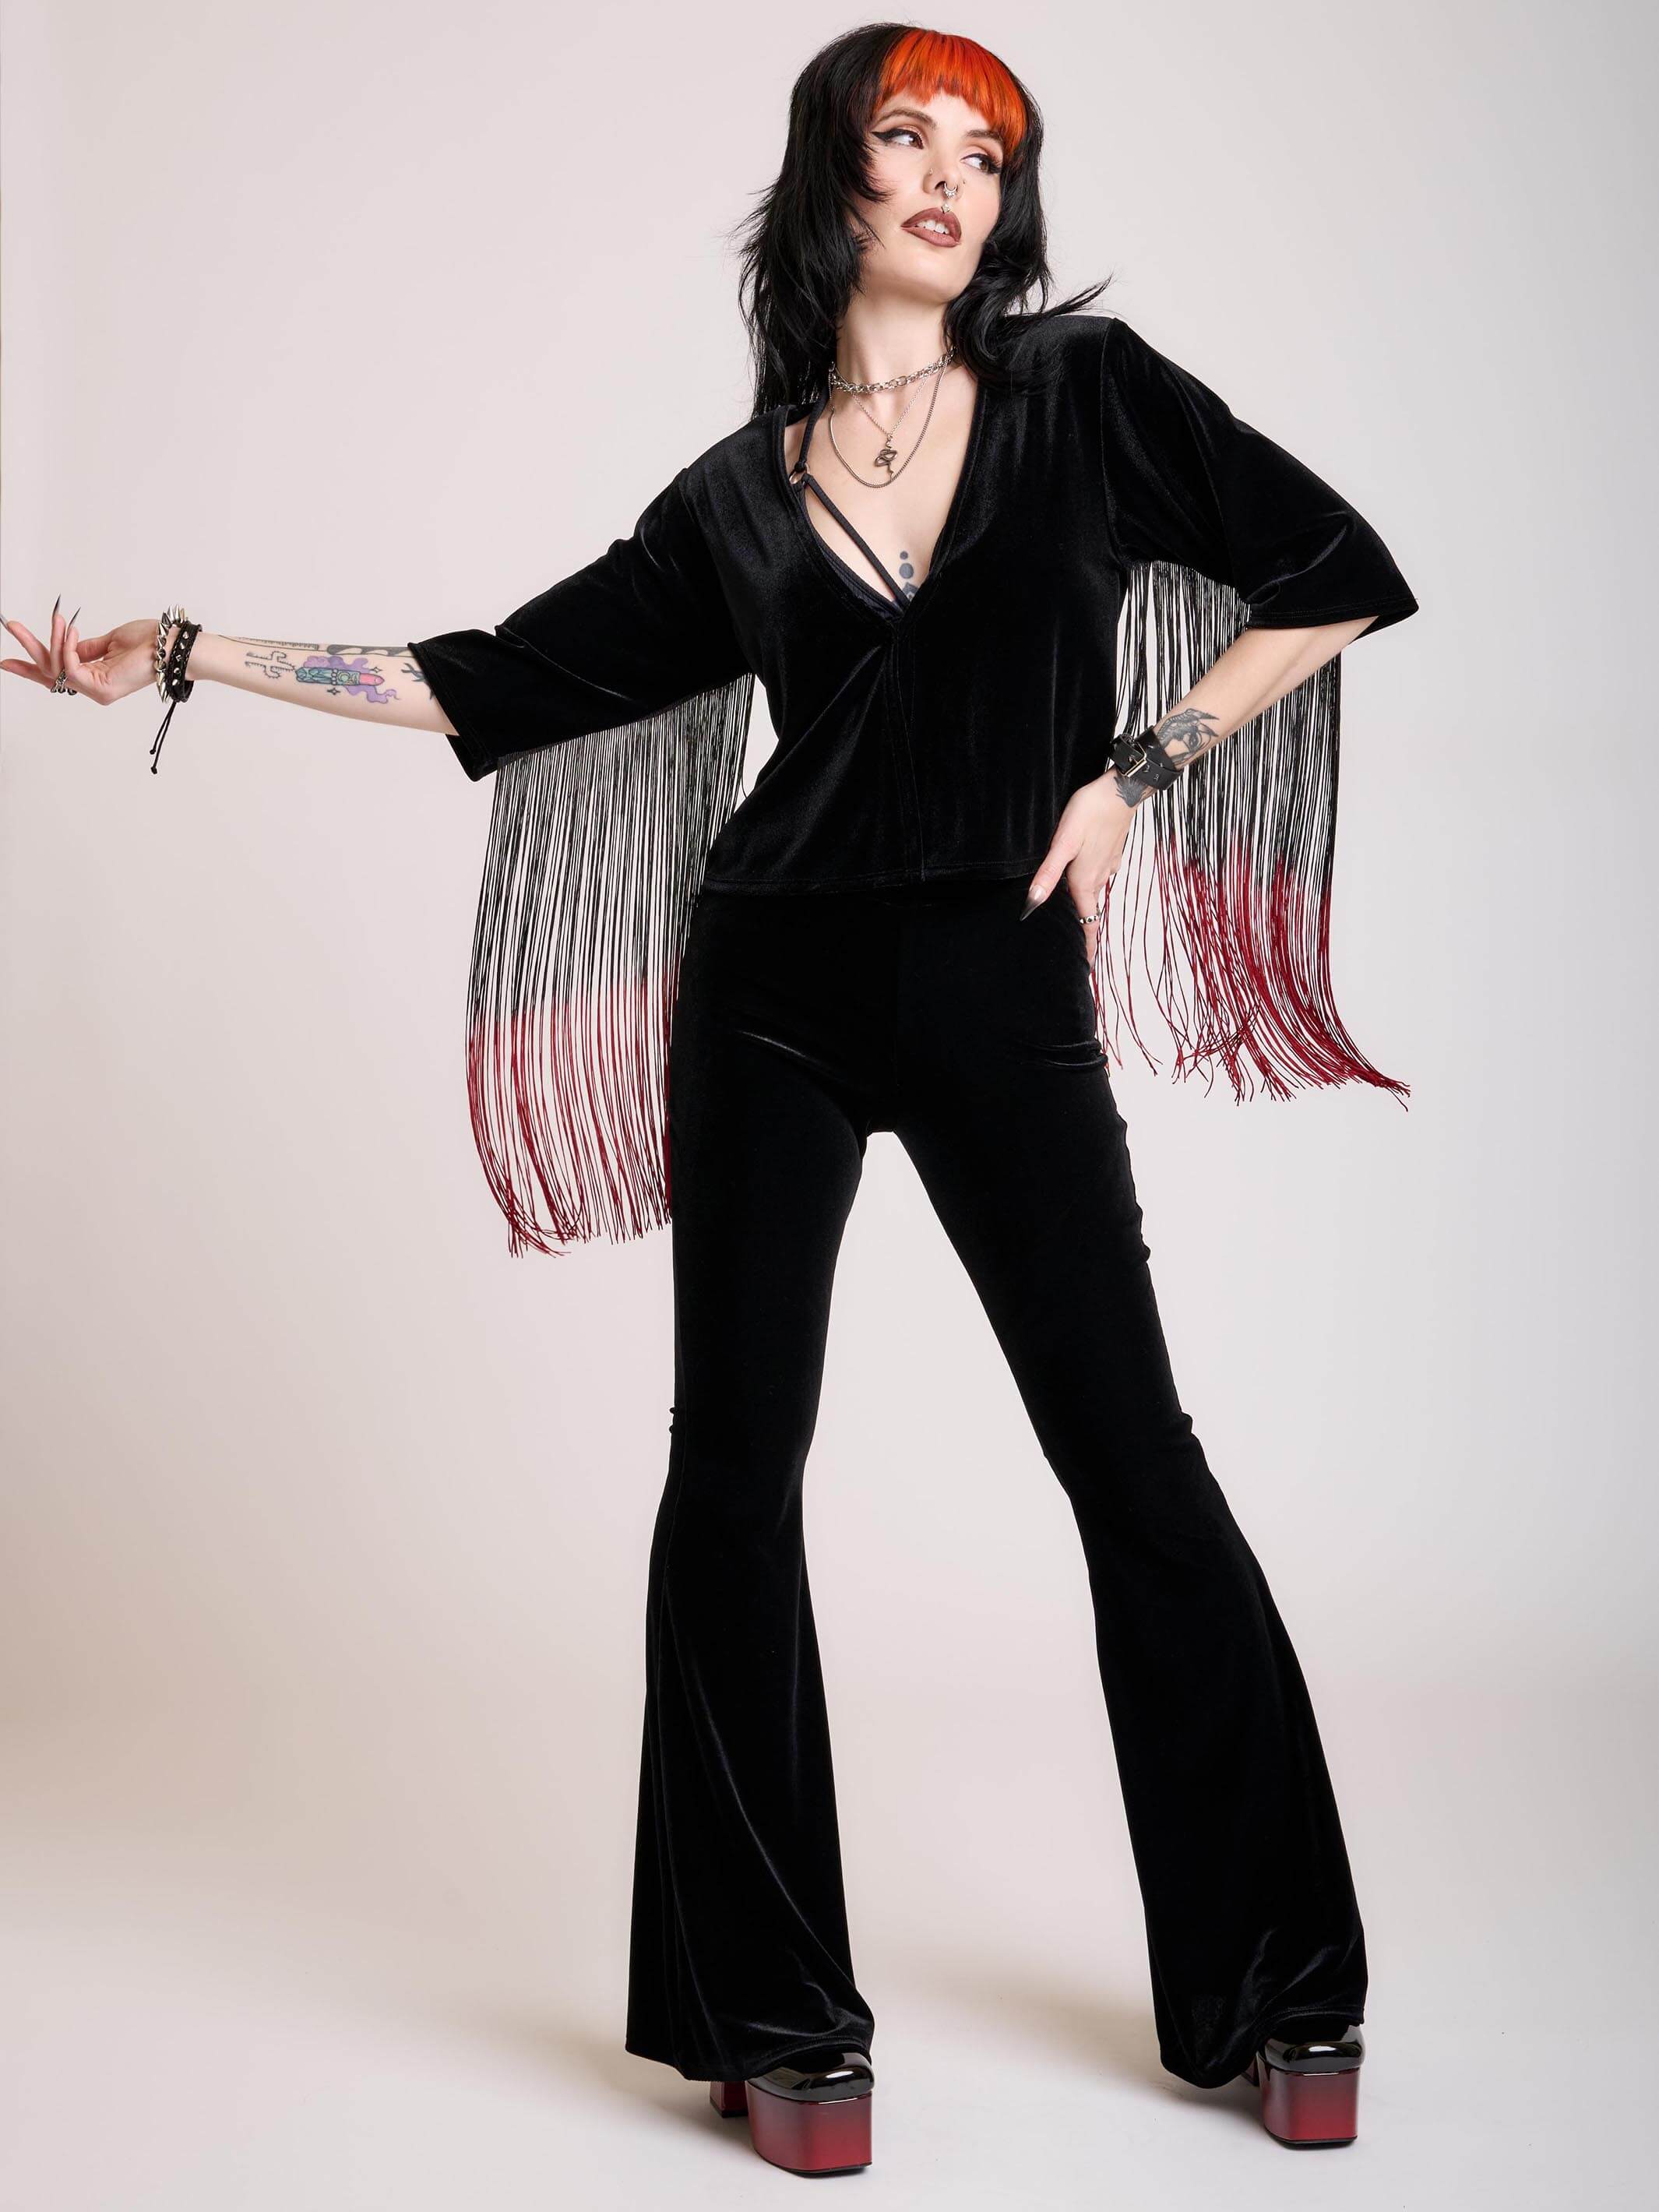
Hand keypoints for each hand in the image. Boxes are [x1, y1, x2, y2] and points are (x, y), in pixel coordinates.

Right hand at [2, 602, 162, 704]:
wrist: (170, 645)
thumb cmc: (149, 642)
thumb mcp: (109, 641)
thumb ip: (86, 647)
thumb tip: (69, 643)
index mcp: (95, 677)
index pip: (56, 673)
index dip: (31, 665)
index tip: (7, 660)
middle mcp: (93, 687)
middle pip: (49, 671)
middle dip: (29, 647)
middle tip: (11, 625)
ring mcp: (96, 690)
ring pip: (57, 667)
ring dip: (53, 639)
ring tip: (58, 619)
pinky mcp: (99, 688)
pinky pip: (70, 666)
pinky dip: (68, 646)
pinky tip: (73, 630)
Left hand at [1020, 773, 1137, 959]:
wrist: (1123, 789)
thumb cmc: (1090, 812)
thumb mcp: (1063, 843)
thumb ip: (1048, 874)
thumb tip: (1032, 905)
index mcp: (1085, 881)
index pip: (1088, 923)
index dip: (1087, 947)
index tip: (1087, 968)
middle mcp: (1099, 877)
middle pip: (1091, 911)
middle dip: (1084, 930)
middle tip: (1077, 947)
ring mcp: (1108, 864)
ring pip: (1095, 892)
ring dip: (1087, 907)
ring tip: (1077, 917)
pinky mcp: (1112, 851)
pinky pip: (1100, 875)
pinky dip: (1092, 884)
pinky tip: (1084, 876)